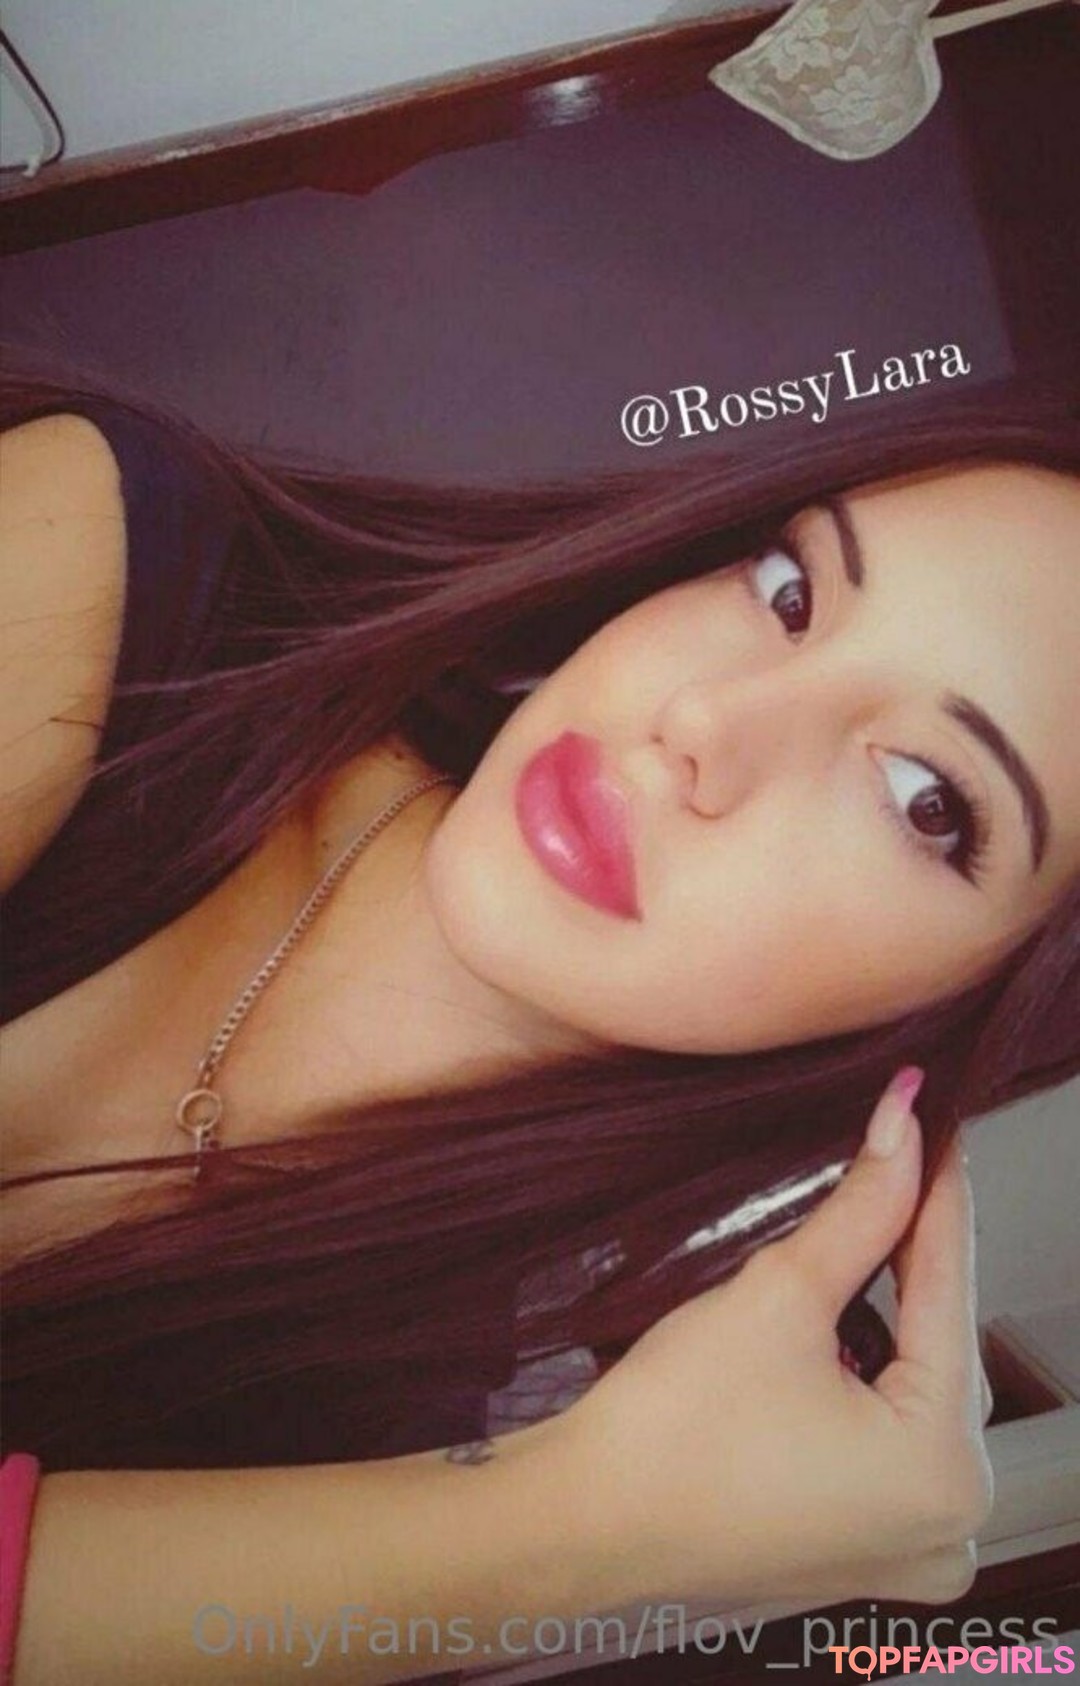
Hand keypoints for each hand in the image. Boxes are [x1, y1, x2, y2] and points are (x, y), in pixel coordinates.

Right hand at [552, 1069, 993, 1610]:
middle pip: (940, 1343)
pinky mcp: (865, 1545)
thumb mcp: (779, 1297)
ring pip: (918, 1386)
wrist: (584, 1519)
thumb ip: (860, 1209)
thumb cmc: (673, 1425)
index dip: (936, 1192)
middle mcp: (948, 1522)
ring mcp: (909, 1546)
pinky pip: (892, 1433)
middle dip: (910, 1254)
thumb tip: (904, 1123)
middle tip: (897, 1157)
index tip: (933, 1116)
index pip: (952, 1290)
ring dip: (891, 1310)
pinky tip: (844, 1314)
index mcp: (944, 1467)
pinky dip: (873, 1372)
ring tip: (868, 1221)